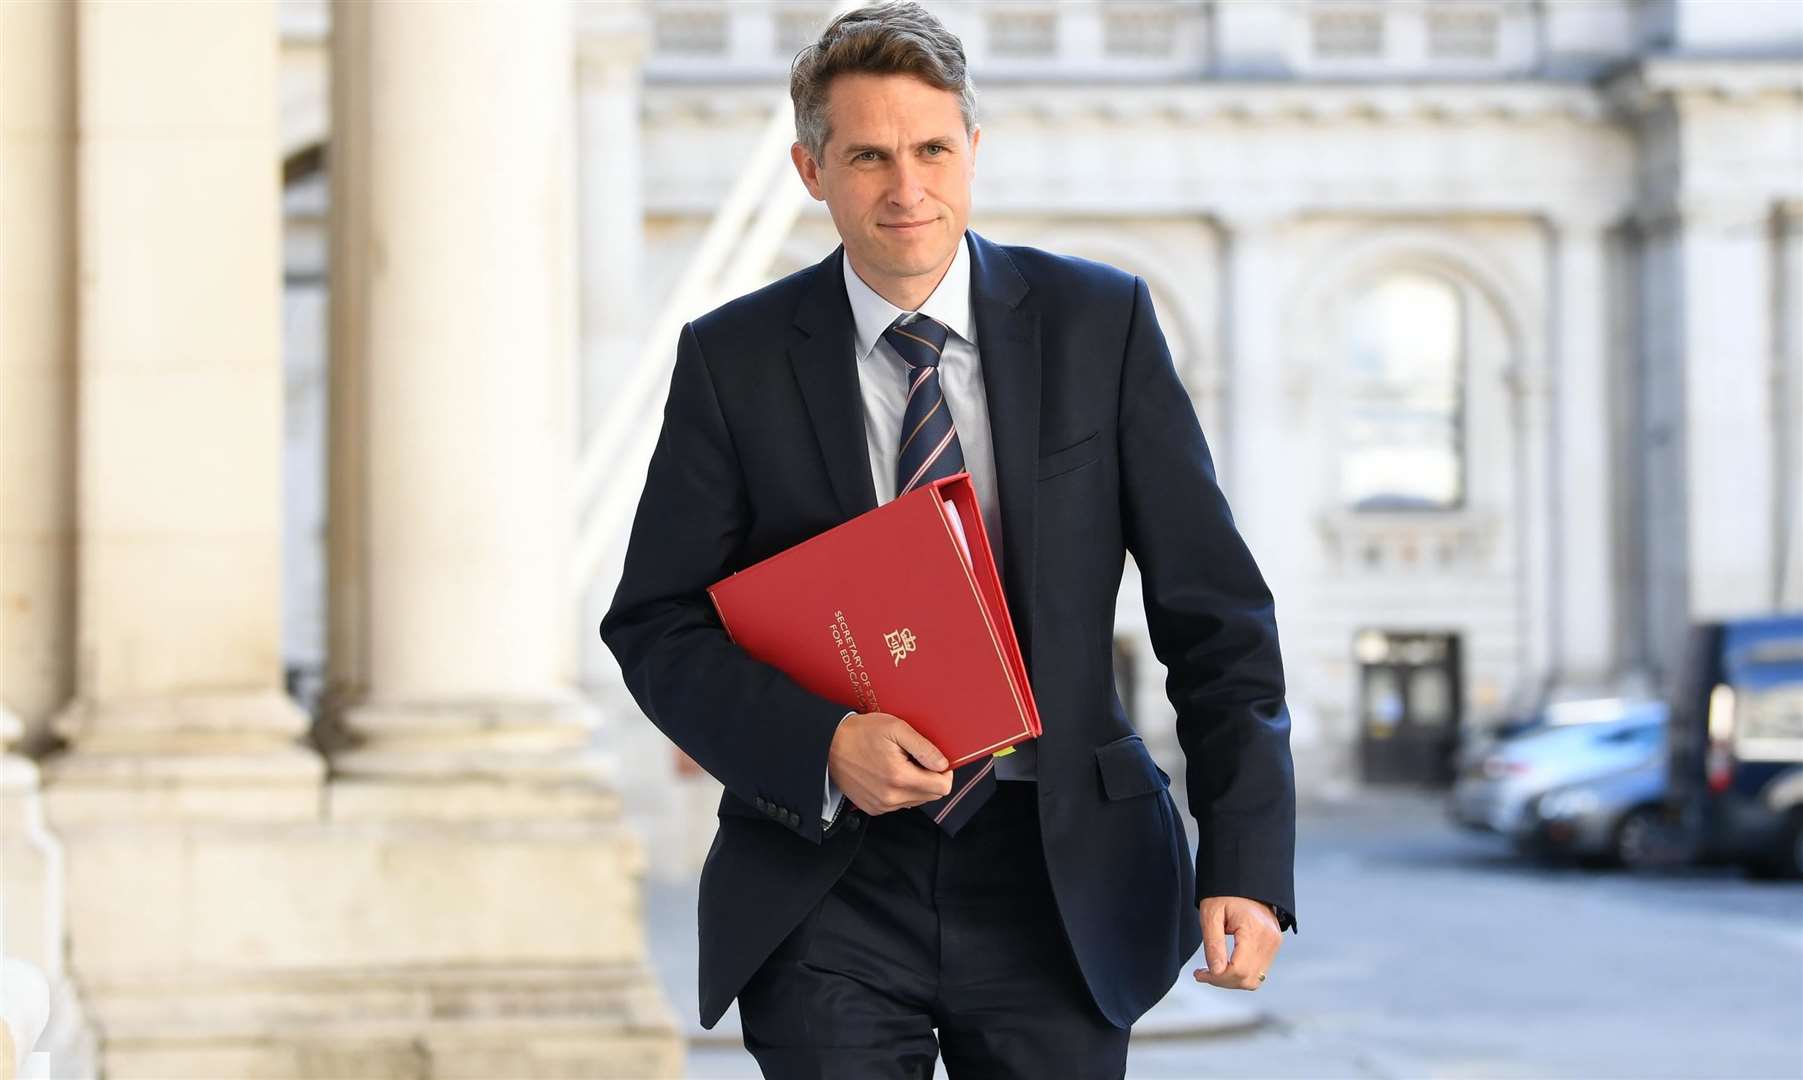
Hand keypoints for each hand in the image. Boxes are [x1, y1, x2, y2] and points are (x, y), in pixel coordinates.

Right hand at [827, 711, 952, 815]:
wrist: (828, 746)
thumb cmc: (860, 733)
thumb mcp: (895, 728)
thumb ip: (923, 747)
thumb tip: (943, 764)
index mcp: (900, 778)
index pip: (942, 787)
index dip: (944, 772)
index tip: (934, 759)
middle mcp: (892, 798)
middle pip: (932, 796)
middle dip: (930, 778)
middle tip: (914, 758)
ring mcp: (882, 806)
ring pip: (917, 800)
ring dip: (916, 784)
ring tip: (899, 764)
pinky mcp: (873, 808)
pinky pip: (900, 804)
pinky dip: (901, 791)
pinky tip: (889, 774)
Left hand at [1192, 896, 1280, 989]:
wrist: (1246, 878)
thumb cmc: (1225, 892)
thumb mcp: (1211, 914)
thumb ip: (1213, 944)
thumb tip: (1215, 972)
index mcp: (1254, 930)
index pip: (1238, 970)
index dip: (1217, 978)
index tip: (1199, 974)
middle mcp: (1269, 940)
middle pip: (1247, 979)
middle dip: (1223, 981)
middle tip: (1202, 973)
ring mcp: (1274, 943)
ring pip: (1254, 980)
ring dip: (1232, 980)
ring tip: (1213, 970)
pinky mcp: (1274, 945)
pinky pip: (1259, 971)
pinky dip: (1242, 974)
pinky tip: (1226, 966)